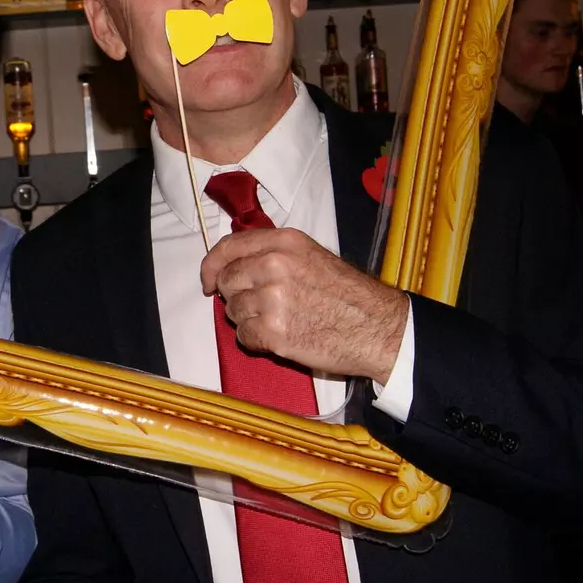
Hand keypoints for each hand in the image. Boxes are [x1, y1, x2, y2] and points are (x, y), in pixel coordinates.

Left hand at [200, 227, 408, 382]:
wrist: (374, 326)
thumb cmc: (346, 293)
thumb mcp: (312, 255)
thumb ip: (273, 254)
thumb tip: (235, 265)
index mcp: (284, 242)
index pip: (229, 247)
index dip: (212, 265)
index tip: (208, 280)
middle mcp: (274, 265)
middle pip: (226, 280)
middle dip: (235, 295)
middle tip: (258, 305)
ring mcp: (272, 299)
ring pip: (232, 310)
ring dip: (247, 319)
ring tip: (277, 321)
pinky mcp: (274, 332)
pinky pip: (243, 336)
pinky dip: (255, 341)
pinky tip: (278, 337)